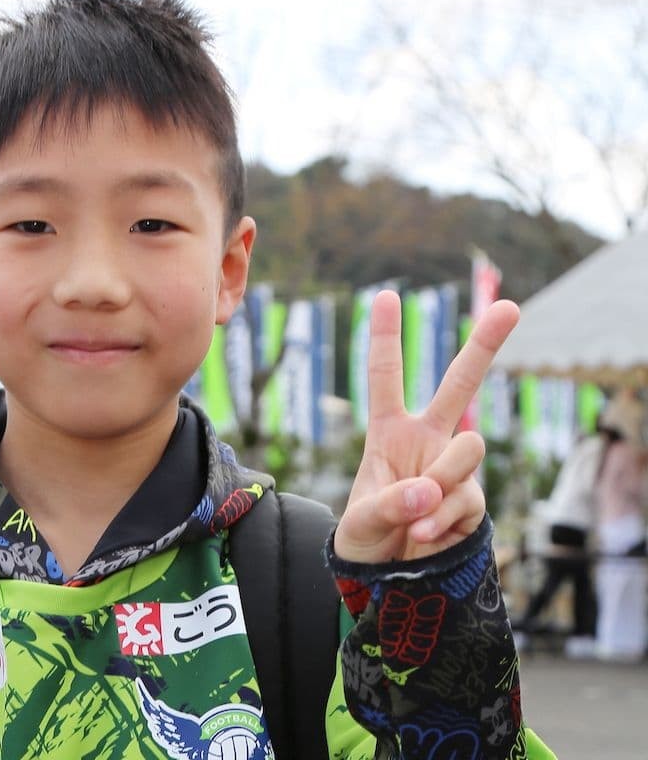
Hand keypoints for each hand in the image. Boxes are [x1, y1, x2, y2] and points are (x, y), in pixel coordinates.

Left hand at [334, 290, 518, 563]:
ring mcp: (453, 468)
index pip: (386, 377)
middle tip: (510, 306)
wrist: (388, 577)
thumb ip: (391, 503)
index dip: (384, 337)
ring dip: (441, 482)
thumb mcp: (360, 520)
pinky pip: (467, 498)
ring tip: (413, 517)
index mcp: (389, 431)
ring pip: (468, 450)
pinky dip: (443, 521)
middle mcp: (427, 440)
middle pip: (460, 385)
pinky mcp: (472, 499)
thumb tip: (430, 490)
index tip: (386, 294)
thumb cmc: (365, 537)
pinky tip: (424, 536)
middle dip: (485, 345)